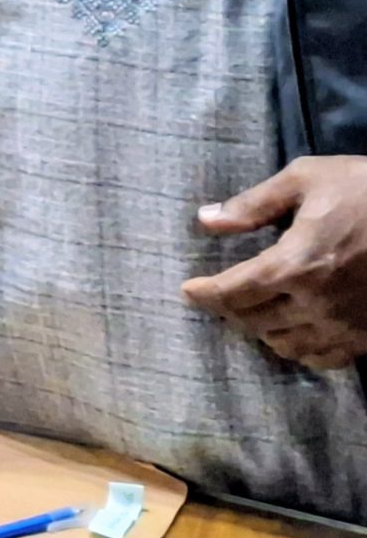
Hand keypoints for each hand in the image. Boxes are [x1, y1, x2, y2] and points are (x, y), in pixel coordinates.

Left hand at [183, 156, 366, 369]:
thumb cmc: (365, 190)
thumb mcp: (305, 179)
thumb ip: (253, 204)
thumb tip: (207, 220)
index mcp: (296, 264)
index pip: (235, 292)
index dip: (205, 295)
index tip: (188, 291)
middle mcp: (318, 302)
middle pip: (254, 321)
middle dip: (230, 309)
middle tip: (219, 295)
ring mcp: (347, 325)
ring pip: (286, 345)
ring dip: (262, 330)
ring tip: (253, 311)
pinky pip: (324, 358)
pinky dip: (300, 349)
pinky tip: (293, 332)